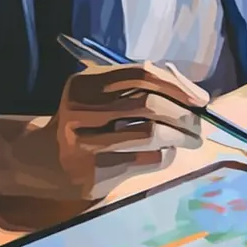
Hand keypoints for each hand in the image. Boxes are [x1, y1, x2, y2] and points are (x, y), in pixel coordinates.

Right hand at [0, 62, 208, 199]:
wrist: (46, 160)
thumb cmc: (87, 122)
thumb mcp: (102, 96)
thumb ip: (140, 89)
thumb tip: (195, 96)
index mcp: (86, 83)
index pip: (141, 74)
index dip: (177, 85)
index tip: (200, 99)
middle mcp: (81, 109)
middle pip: (149, 105)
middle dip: (184, 115)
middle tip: (200, 125)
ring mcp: (86, 143)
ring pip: (151, 135)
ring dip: (181, 137)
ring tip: (191, 140)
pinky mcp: (96, 173)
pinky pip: (147, 161)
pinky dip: (166, 156)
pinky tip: (167, 153)